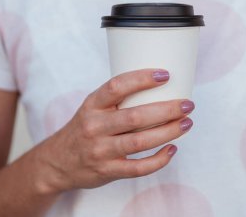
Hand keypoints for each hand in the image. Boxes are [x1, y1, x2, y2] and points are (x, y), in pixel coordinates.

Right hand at [38, 69, 194, 192]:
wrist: (57, 162)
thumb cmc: (83, 129)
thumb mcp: (92, 108)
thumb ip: (116, 99)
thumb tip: (157, 87)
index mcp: (92, 105)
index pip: (116, 86)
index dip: (142, 79)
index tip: (165, 75)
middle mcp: (95, 126)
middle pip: (135, 116)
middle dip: (167, 110)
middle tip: (187, 104)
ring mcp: (100, 150)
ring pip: (140, 141)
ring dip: (168, 132)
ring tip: (186, 123)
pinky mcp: (108, 170)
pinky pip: (138, 168)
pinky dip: (159, 159)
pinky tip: (172, 149)